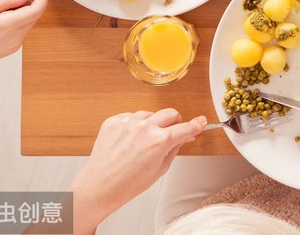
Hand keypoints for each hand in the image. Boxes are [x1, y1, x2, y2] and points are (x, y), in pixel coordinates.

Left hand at [71, 109, 206, 234]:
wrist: (98, 187)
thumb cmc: (127, 184)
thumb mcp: (159, 169)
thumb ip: (175, 148)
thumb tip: (184, 137)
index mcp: (159, 141)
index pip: (186, 128)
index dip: (196, 125)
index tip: (201, 121)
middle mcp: (145, 128)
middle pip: (171, 113)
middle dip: (175, 122)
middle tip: (172, 132)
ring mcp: (128, 122)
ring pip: (151, 114)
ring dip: (153, 124)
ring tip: (143, 142)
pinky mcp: (114, 121)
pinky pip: (132, 116)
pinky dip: (135, 125)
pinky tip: (130, 140)